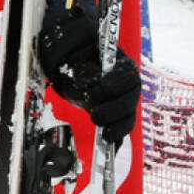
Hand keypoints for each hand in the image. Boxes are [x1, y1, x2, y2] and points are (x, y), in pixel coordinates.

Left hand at [37, 7, 141, 145]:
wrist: (62, 57)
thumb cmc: (65, 48)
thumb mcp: (65, 47)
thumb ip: (75, 58)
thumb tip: (87, 77)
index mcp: (116, 59)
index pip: (124, 73)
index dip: (114, 84)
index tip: (100, 89)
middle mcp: (123, 78)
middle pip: (131, 96)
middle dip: (115, 108)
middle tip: (95, 114)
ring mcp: (120, 95)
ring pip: (129, 112)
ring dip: (118, 125)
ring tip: (104, 132)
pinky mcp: (113, 111)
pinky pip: (122, 125)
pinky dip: (117, 136)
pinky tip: (110, 145)